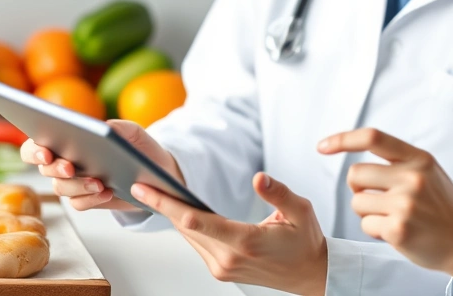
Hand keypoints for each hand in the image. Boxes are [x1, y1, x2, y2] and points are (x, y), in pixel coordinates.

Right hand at [19, 119, 184, 210]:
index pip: (35, 146)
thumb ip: (117, 127)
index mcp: (66, 141)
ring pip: (61, 188)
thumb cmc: (137, 148)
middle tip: (70, 167)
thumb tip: (101, 128)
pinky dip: (91, 199)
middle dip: (56, 168)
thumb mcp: (132, 133)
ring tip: (99, 183)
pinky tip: (107, 192)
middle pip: (45, 169)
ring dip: (78, 185)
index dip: (34, 150)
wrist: (155, 174)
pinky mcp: (87, 200)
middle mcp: (64, 164)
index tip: (46, 153)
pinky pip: (78, 204)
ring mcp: (73, 184)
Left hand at [130, 172, 327, 295]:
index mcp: (246, 242)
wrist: (310, 274)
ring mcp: (223, 268)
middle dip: (163, 205)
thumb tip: (259, 178)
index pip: (197, 220)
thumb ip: (278, 193)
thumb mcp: (300, 211)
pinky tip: (178, 210)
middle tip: (141, 184)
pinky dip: (186, 226)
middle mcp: (229, 259)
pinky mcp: (221, 270)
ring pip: (189, 236)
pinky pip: (198, 244)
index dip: (168, 203)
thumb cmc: (306, 242)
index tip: (147, 190)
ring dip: (172, 216)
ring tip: (155, 192)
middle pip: (185, 227)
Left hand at [318, 128, 452, 281]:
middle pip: (355, 174)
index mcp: (419, 159)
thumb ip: (399, 160)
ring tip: (392, 216)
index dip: (342, 139)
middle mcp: (412, 178)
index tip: (323, 146)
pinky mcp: (398, 230)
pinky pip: (366, 225)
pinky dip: (375, 229)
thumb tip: (356, 148)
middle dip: (358, 188)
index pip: (373, 138)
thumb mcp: (429, 171)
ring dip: (367, 211)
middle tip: (377, 198)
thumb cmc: (444, 207)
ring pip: (357, 202)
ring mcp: (405, 204)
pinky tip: (397, 231)